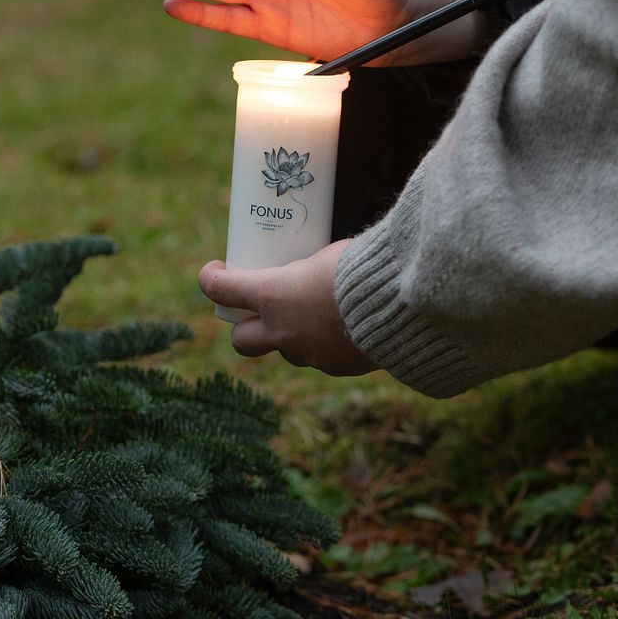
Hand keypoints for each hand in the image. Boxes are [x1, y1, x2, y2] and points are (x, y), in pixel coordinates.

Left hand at [198, 240, 376, 376]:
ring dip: (290, 334)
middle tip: (257, 308)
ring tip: (311, 313)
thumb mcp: (331, 251)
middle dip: (243, 326)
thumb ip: (315, 261)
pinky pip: (321, 357)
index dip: (211, 278)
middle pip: (241, 340)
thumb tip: (318, 256)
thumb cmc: (366, 266)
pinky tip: (345, 326)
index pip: (220, 289)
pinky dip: (325, 343)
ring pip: (287, 350)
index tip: (216, 270)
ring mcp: (311, 354)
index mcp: (273, 296)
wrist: (406, 305)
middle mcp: (284, 331)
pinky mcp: (338, 366)